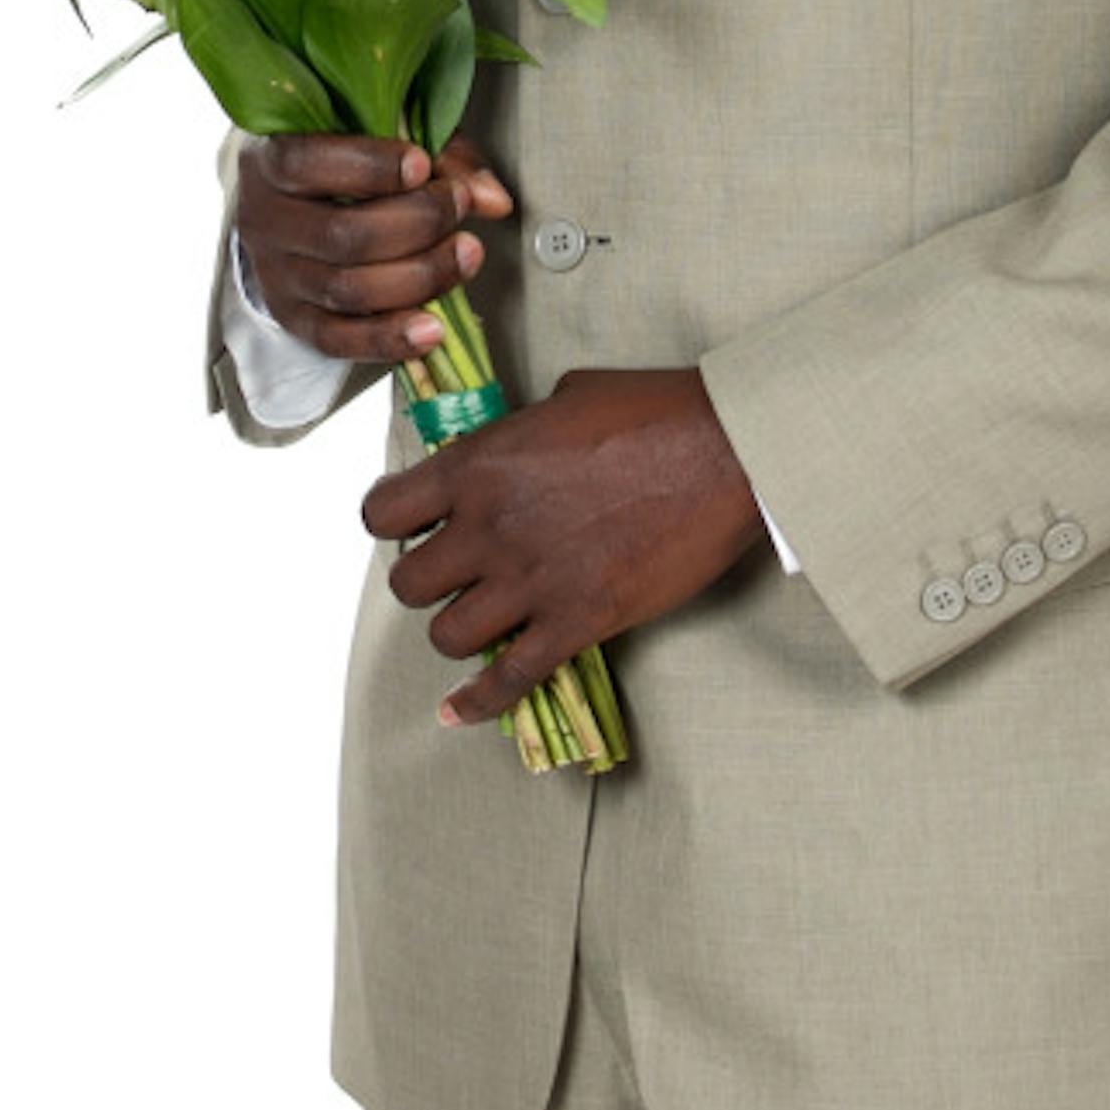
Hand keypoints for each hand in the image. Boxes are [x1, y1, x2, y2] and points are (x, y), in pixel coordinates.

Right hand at [234, 130, 514, 367]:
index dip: (368, 166)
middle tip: (460, 206)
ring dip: (420, 277)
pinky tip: (434, 329)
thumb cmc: (346, 158)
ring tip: (467, 255)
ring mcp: (275, 275)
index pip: (306, 162)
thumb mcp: (388, 136)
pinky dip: (390, 340)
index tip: (421, 165)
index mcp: (270, 159)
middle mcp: (263, 219)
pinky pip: (338, 341)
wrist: (291, 202)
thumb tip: (492, 200)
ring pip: (347, 290)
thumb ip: (442, 156)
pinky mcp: (293, 319)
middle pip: (342, 235)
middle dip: (417, 223)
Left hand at [360, 366, 770, 727]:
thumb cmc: (653, 410)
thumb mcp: (564, 397)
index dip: (394, 520)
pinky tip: (458, 712)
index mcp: (479, 464)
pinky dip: (478, 702)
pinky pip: (508, 680)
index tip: (415, 522)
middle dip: (427, 580)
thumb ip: (517, 434)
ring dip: (458, 629)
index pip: (384, 511)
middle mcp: (490, 526)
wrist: (726, 453)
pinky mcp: (576, 622)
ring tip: (482, 617)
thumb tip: (507, 453)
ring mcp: (531, 580)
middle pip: (408, 582)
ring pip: (447, 635)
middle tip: (457, 571)